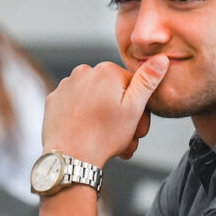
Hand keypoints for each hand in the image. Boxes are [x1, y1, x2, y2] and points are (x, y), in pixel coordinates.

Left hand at [41, 55, 168, 165]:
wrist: (70, 157)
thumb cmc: (104, 136)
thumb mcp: (134, 109)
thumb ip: (147, 81)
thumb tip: (161, 58)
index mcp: (107, 70)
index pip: (132, 86)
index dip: (139, 110)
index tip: (140, 130)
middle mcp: (84, 71)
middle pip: (112, 93)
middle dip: (122, 116)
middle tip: (127, 141)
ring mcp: (66, 85)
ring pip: (94, 100)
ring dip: (104, 117)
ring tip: (108, 141)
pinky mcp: (53, 99)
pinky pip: (75, 106)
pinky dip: (83, 117)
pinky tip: (88, 134)